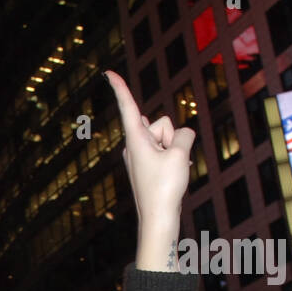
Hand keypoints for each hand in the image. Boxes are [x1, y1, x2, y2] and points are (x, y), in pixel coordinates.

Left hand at [105, 71, 194, 227]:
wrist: (158, 218)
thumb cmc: (165, 187)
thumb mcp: (181, 153)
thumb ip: (184, 135)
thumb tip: (183, 135)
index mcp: (135, 139)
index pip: (128, 106)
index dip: (120, 87)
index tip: (107, 73)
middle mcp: (135, 145)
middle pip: (164, 123)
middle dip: (173, 137)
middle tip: (168, 163)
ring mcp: (142, 155)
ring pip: (170, 138)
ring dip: (176, 151)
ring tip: (170, 172)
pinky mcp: (149, 164)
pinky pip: (170, 151)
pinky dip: (176, 160)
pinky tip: (173, 176)